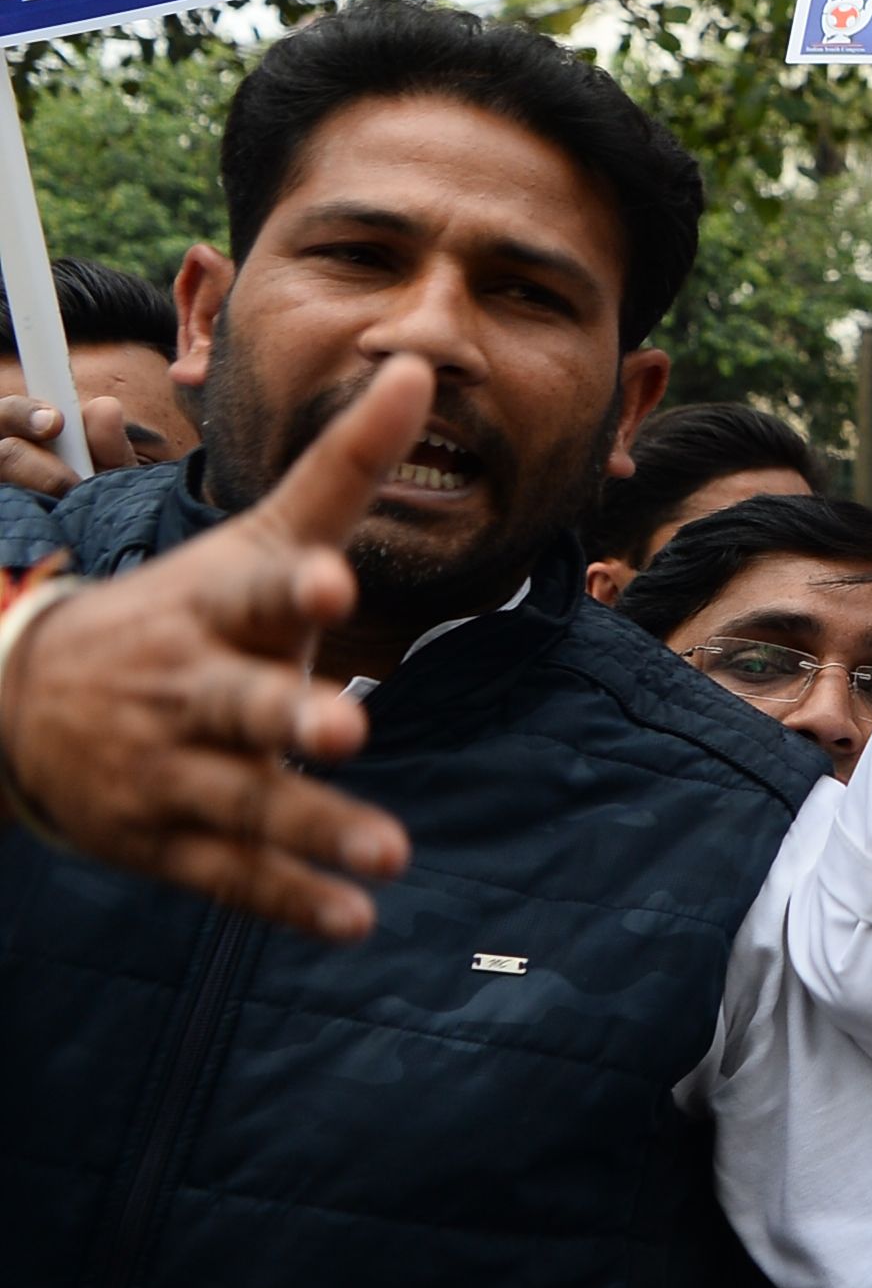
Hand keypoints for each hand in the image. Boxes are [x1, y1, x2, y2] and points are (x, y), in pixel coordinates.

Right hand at [0, 349, 422, 936]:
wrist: (26, 700)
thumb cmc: (188, 612)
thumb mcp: (261, 539)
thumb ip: (343, 469)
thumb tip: (415, 367)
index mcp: (216, 612)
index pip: (256, 595)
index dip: (294, 590)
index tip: (333, 587)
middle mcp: (190, 691)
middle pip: (241, 704)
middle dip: (288, 717)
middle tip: (346, 729)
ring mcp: (173, 770)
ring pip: (247, 802)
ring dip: (315, 826)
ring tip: (390, 851)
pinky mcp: (170, 839)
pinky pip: (233, 875)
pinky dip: (290, 900)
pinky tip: (353, 920)